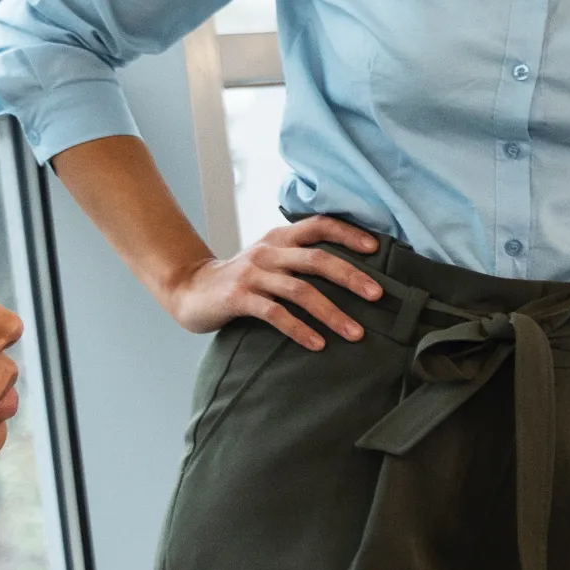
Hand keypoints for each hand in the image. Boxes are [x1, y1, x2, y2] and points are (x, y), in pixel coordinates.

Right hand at [167, 215, 379, 349]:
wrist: (191, 289)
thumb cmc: (244, 277)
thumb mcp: (272, 258)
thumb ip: (301, 258)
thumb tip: (354, 272)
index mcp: (280, 237)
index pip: (319, 225)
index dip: (348, 234)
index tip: (377, 248)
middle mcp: (269, 251)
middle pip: (317, 259)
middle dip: (351, 277)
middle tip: (378, 295)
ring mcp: (253, 274)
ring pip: (300, 291)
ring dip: (331, 313)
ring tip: (356, 333)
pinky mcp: (239, 298)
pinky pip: (275, 314)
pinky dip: (299, 330)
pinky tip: (318, 344)